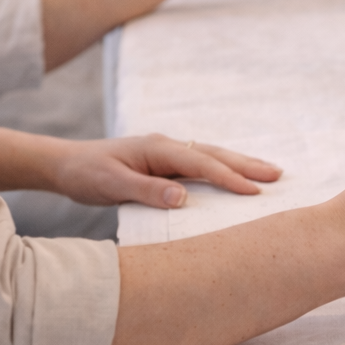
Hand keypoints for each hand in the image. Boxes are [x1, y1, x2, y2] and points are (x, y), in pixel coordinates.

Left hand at [51, 134, 281, 207]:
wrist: (66, 164)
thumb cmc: (87, 175)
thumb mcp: (111, 186)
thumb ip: (147, 191)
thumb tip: (183, 198)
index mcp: (158, 149)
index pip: (201, 164)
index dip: (229, 178)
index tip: (255, 192)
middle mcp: (168, 146)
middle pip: (214, 154)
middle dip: (247, 165)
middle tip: (278, 175)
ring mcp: (167, 152)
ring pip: (211, 156)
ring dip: (240, 165)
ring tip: (268, 173)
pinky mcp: (165, 162)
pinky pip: (201, 164)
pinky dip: (223, 168)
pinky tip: (234, 176)